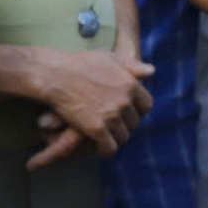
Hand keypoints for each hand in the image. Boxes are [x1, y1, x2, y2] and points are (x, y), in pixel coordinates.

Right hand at [24, 49, 153, 168]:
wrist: (55, 75)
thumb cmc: (80, 64)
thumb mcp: (109, 58)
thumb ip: (131, 66)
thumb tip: (151, 71)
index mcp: (130, 84)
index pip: (146, 105)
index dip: (137, 110)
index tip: (127, 111)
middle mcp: (124, 101)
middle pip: (134, 122)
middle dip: (124, 123)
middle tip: (112, 123)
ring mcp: (112, 116)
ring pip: (123, 137)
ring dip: (115, 137)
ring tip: (105, 134)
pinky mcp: (97, 129)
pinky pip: (110, 147)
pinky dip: (105, 149)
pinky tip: (99, 146)